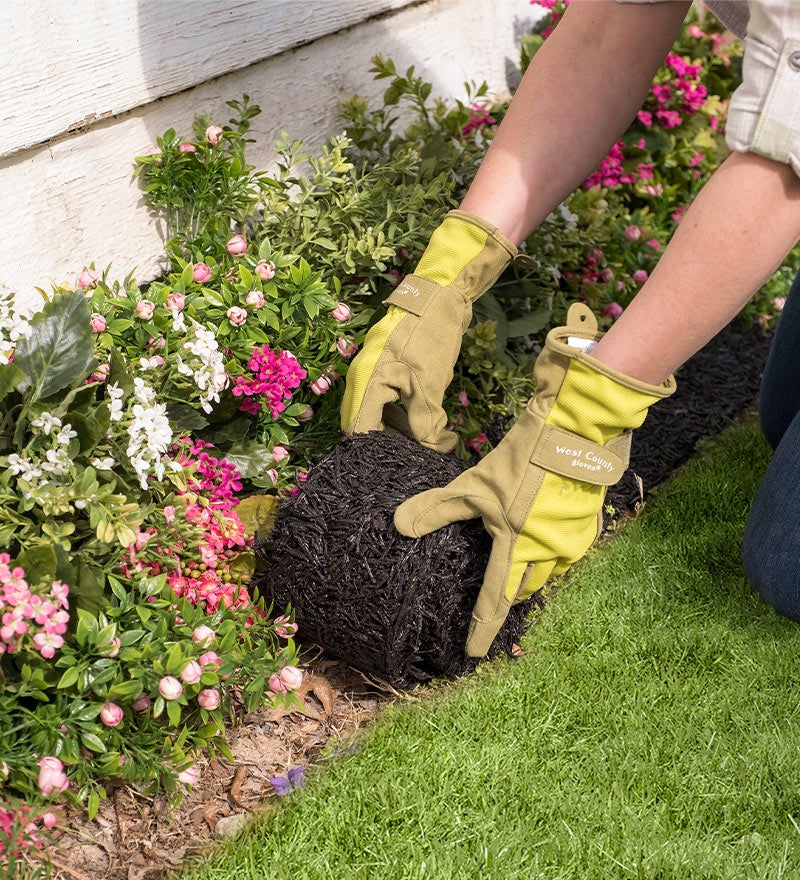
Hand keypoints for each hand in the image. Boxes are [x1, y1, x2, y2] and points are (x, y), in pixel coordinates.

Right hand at [340, 210, 516, 452]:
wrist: (439, 296)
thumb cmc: (430, 338)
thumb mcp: (429, 386)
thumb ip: (425, 423)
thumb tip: (431, 452)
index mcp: (365, 384)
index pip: (359, 432)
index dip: (378, 452)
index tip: (401, 466)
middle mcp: (361, 381)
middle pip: (365, 426)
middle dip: (391, 444)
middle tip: (420, 457)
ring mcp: (372, 375)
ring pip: (378, 416)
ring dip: (401, 431)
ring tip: (431, 442)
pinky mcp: (387, 371)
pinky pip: (387, 402)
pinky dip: (404, 416)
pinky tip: (428, 425)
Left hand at [394, 303, 675, 655]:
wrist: (579, 435)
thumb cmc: (524, 461)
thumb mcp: (474, 484)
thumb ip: (438, 508)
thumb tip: (399, 524)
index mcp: (517, 548)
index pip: (495, 600)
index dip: (483, 628)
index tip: (474, 653)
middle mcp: (549, 553)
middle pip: (525, 587)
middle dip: (510, 596)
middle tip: (496, 598)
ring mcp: (574, 540)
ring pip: (550, 571)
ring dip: (532, 574)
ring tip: (518, 570)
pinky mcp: (590, 522)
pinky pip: (567, 550)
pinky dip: (551, 552)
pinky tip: (544, 537)